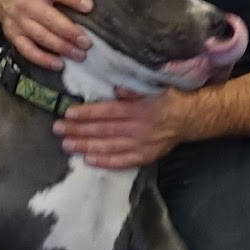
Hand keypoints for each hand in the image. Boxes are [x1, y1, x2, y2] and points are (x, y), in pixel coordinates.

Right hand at [0, 0, 91, 69]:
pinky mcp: (13, 35)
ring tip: (79, 55)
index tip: (89, 6)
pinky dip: (42, 59)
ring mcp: (18, 22)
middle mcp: (26, 4)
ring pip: (40, 37)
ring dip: (60, 48)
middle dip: (69, 32)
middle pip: (49, 19)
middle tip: (87, 42)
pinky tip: (58, 65)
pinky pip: (27, 50)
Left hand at [56, 89, 190, 168]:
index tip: (69, 113)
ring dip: (86, 146)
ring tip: (66, 144)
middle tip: (58, 129)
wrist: (191, 119)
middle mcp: (140, 128)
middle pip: (104, 129)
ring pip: (109, 146)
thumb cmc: (168, 99)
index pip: (109, 111)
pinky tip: (88, 160)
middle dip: (79, 130)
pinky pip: (122, 161)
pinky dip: (105, 161)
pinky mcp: (145, 157)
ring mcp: (142, 144)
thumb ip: (135, 90)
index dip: (88, 113)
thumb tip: (116, 89)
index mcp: (141, 108)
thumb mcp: (155, 88)